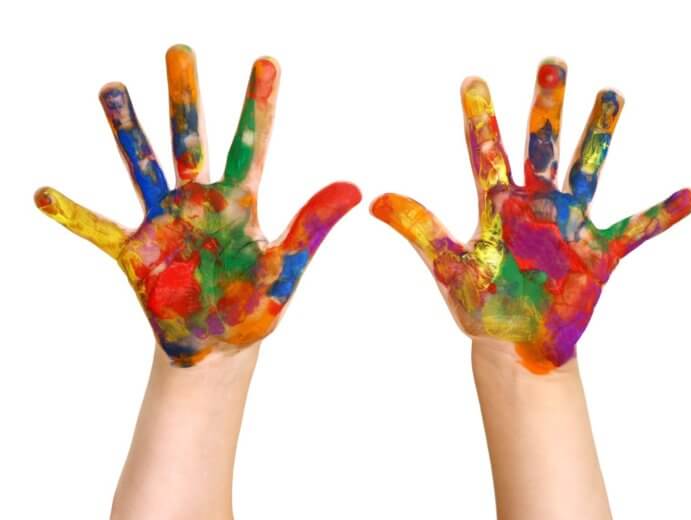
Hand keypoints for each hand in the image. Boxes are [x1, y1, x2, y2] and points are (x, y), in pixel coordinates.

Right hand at [35, 45, 360, 365]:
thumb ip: (313, 227)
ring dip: (128, 131)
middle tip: (181, 51)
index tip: (267, 62)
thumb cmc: (255, 311)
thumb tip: (355, 187)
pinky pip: (97, 230)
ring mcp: (163, 224)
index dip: (259, 105)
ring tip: (113, 88)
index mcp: (240, 206)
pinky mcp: (134, 253)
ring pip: (143, 167)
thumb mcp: (287, 269)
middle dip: (187, 98)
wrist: (217, 349)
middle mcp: (199, 203)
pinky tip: (42, 193)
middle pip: (191, 141)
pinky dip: (71, 214)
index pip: (251, 146)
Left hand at [371, 59, 690, 373]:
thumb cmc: (482, 307)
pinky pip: (636, 229)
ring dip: (598, 134)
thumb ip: (420, 232)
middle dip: (546, 105)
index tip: (472, 81)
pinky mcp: (598, 253)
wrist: (515, 343)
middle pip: (541, 145)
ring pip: (587, 169)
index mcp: (496, 207)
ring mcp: (569, 225)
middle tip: (551, 62)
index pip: (485, 153)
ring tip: (612, 94)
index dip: (478, 119)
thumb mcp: (448, 269)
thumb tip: (375, 201)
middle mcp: (534, 206)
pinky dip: (661, 215)